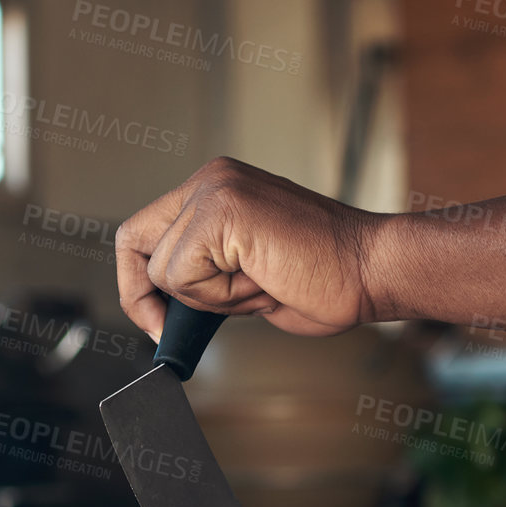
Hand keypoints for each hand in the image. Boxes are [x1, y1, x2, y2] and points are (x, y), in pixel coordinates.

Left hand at [116, 157, 383, 339]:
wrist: (372, 271)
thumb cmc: (327, 279)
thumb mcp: (246, 276)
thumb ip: (206, 274)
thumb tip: (164, 308)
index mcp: (216, 189)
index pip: (144, 231)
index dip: (139, 281)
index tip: (158, 319)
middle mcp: (210, 180)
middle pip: (133, 241)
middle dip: (147, 295)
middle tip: (172, 326)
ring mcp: (215, 190)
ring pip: (163, 267)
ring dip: (207, 298)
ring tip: (259, 286)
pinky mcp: (222, 211)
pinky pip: (183, 275)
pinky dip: (218, 297)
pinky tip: (262, 282)